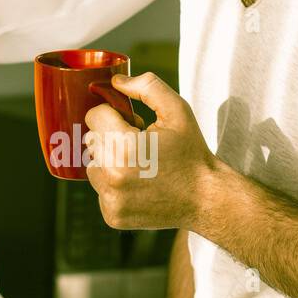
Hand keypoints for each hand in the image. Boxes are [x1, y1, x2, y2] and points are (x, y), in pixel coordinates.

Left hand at [84, 72, 216, 229]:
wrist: (206, 198)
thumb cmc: (191, 152)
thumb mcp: (177, 110)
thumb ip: (147, 87)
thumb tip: (115, 82)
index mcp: (125, 147)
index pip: (94, 116)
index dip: (114, 115)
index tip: (134, 123)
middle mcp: (113, 176)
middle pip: (92, 141)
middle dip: (112, 137)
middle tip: (141, 145)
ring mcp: (111, 200)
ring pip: (93, 166)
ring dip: (109, 161)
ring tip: (139, 165)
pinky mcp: (112, 216)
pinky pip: (100, 190)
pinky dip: (114, 185)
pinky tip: (139, 184)